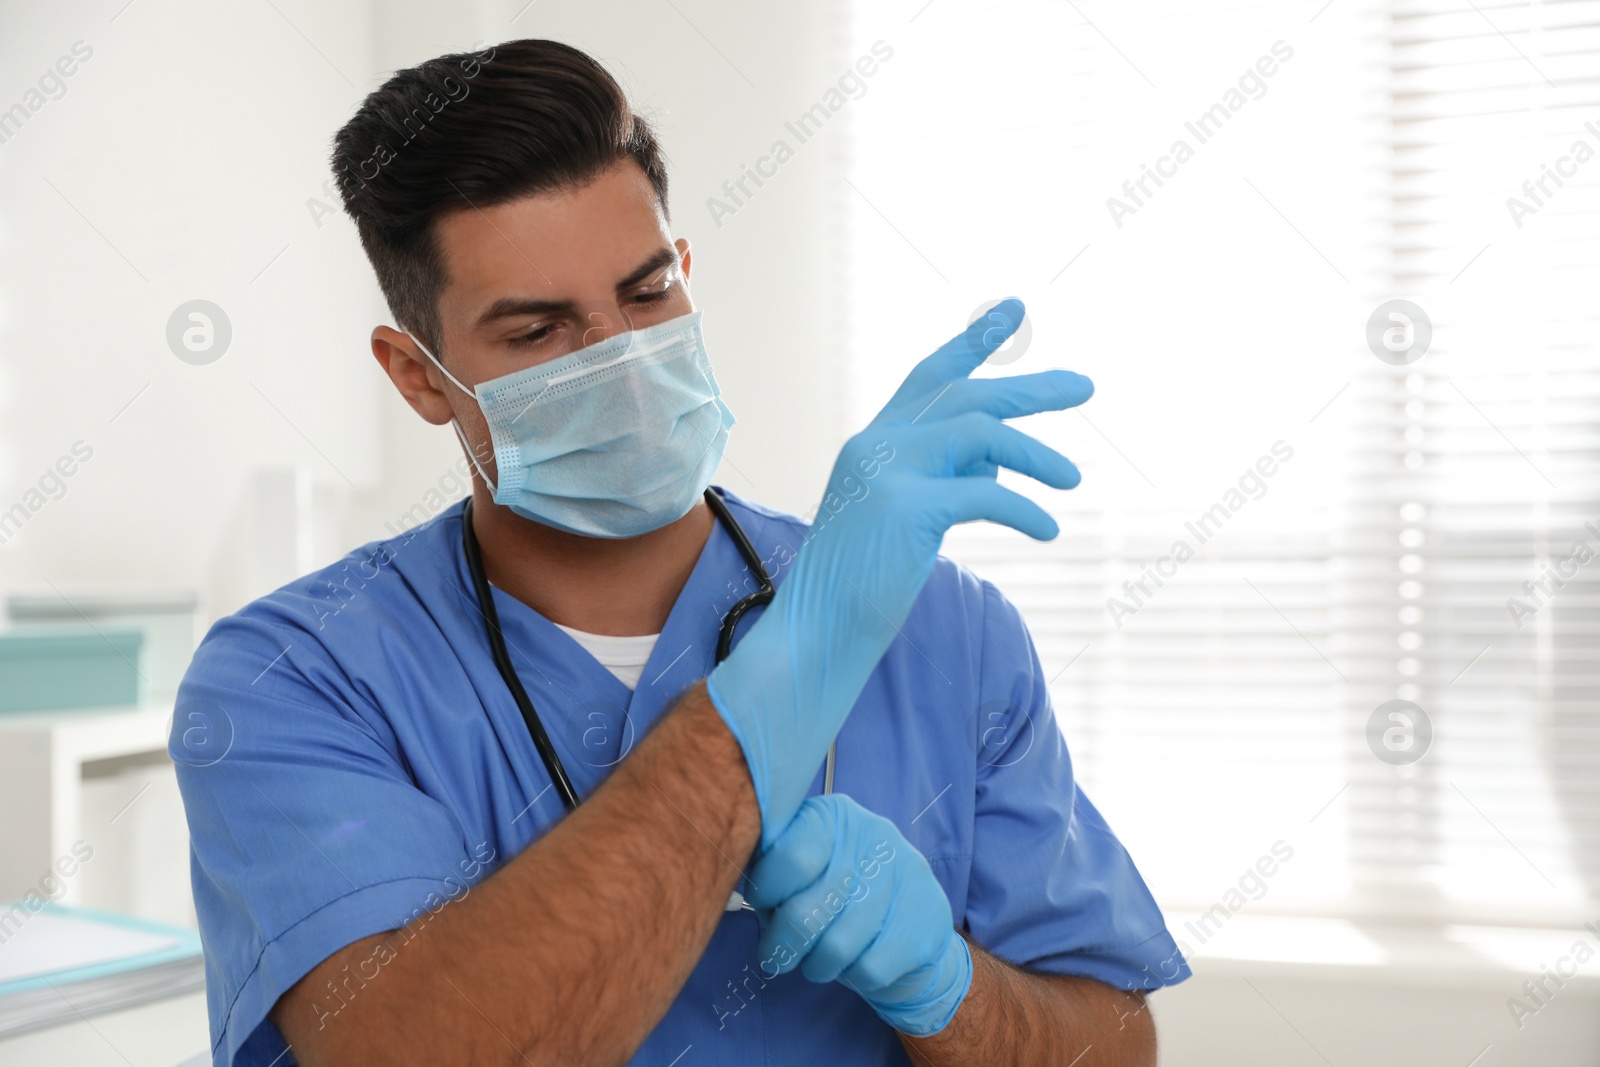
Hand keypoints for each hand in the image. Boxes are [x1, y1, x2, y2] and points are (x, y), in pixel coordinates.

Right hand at [706, 298, 1092, 845]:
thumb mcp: (904, 516)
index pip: (930, 377)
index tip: (1014, 310)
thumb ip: (941, 477)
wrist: (815, 631)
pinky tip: (1048, 529)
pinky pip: (987, 493)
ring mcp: (888, 472)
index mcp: (873, 443)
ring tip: (1074, 480)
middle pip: (967, 394)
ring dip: (1038, 454)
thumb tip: (997, 458)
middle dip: (1031, 388)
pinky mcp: (906, 508)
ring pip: (981, 432)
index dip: (975, 342)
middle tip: (1085, 385)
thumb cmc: (861, 584)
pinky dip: (1026, 508)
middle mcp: (877, 444)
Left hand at [746, 794, 972, 1036]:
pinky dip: (854, 976)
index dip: (765, 893)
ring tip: (816, 962)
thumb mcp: (801, 871)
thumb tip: (736, 887)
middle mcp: (873, 835)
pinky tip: (856, 962)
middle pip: (807, 910)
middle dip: (783, 944)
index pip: (788, 859)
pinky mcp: (928, 916)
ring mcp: (906, 874)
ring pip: (838, 946)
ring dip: (817, 965)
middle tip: (776, 955)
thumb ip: (770, 872)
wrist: (911, 923)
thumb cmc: (836, 895)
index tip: (764, 905)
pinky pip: (870, 968)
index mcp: (833, 816)